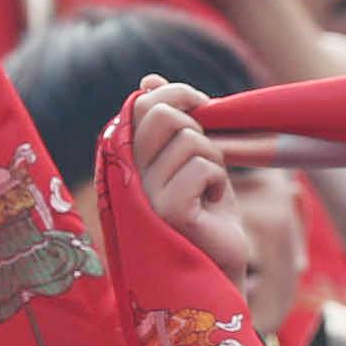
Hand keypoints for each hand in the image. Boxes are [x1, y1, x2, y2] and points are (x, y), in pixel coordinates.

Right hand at [128, 77, 252, 294]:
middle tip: (207, 159)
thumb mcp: (191, 160)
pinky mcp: (167, 212)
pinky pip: (203, 167)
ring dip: (213, 162)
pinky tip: (211, 207)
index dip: (179, 96)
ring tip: (207, 192)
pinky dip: (218, 182)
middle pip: (161, 113)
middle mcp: (125, 175)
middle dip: (198, 127)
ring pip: (190, 140)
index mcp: (126, 158)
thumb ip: (174, 124)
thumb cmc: (208, 213)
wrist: (220, 265)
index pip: (143, 102)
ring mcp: (143, 195)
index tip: (203, 110)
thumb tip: (149, 79)